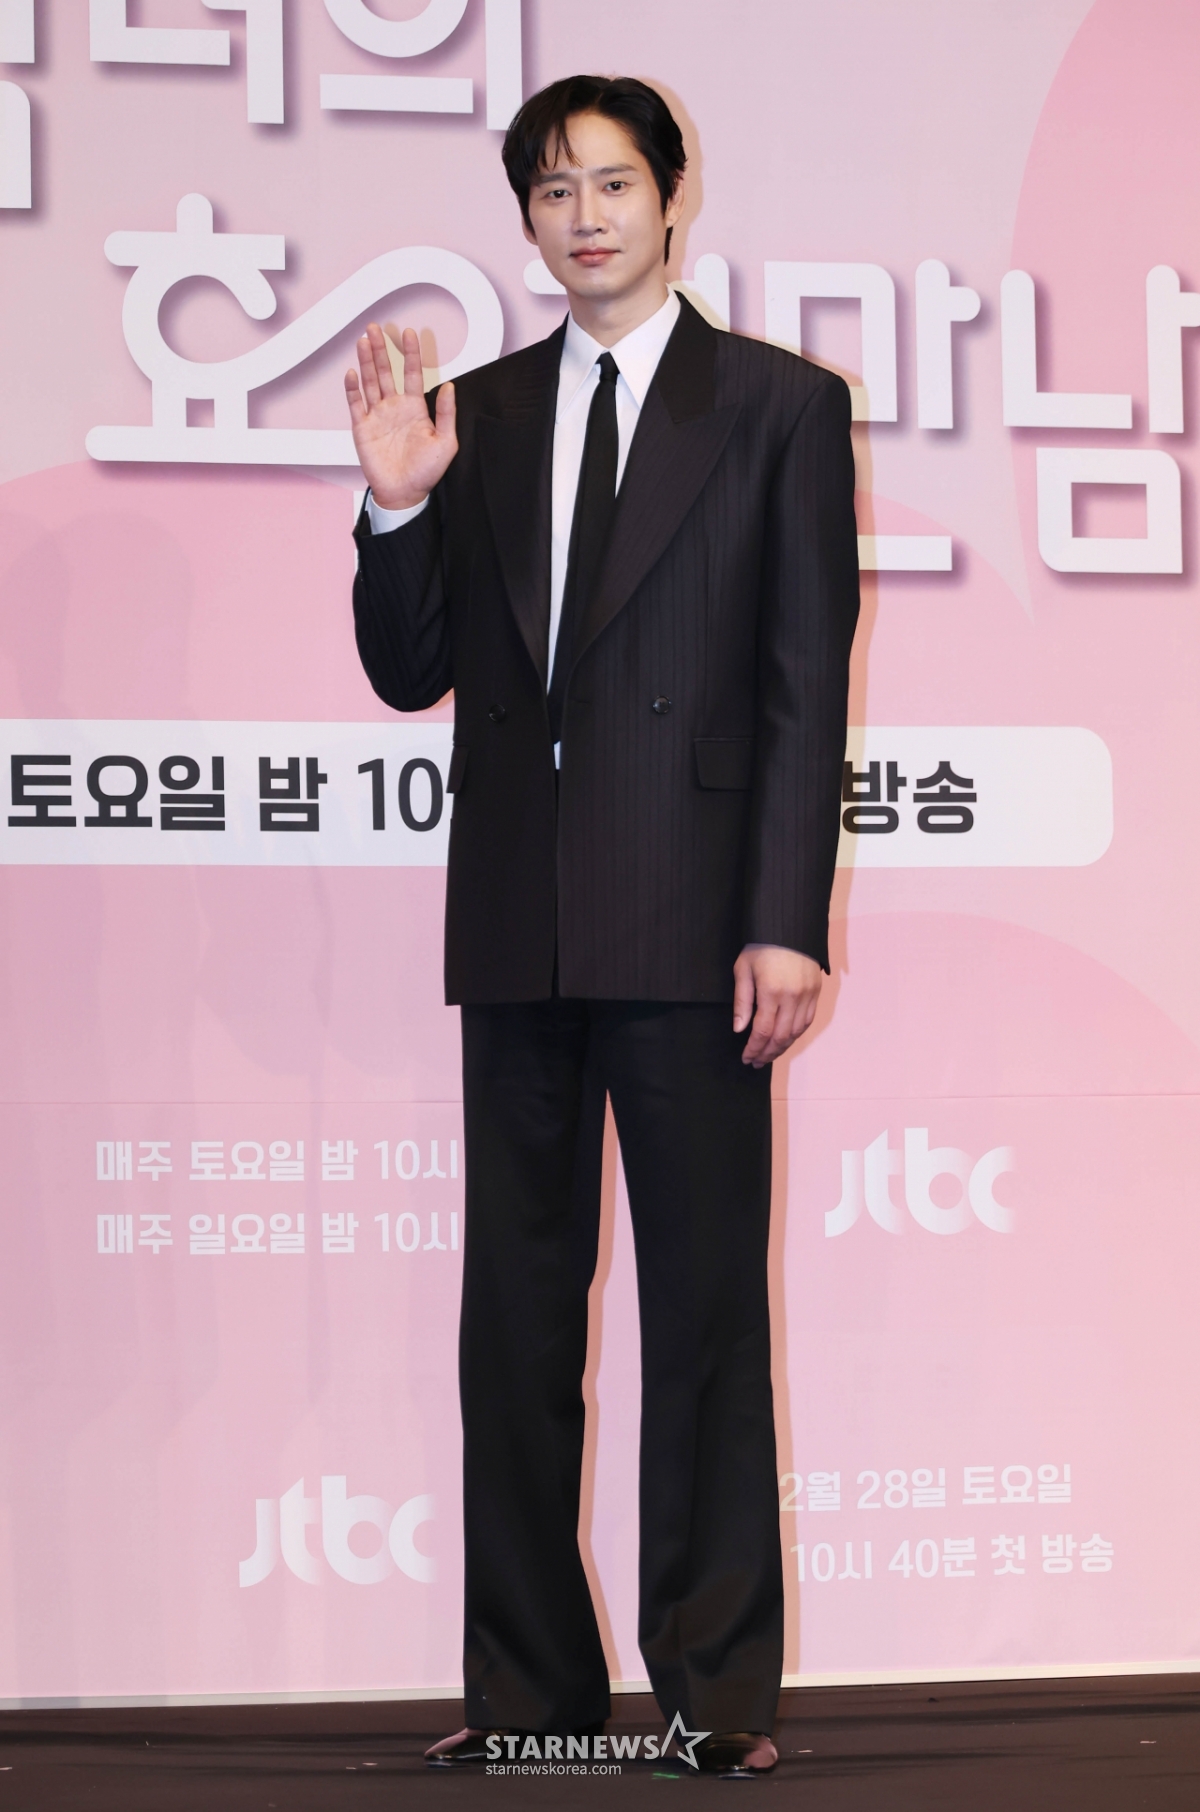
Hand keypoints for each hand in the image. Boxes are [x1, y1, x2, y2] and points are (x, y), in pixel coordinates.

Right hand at [344, 323, 457, 509]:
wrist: (405, 493)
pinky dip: (353, 389)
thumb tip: (449, 386)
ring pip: (369, 382)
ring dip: (366, 361)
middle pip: (385, 371)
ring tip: (363, 341)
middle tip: (375, 327)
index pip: (411, 373)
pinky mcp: (362, 428)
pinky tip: (353, 373)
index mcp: (414, 408)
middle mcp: (394, 407)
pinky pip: (355, 404)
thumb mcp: (446, 442)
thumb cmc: (426, 472)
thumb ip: (446, 414)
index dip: (410, 353)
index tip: (410, 332)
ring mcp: (376, 416)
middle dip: (381, 349)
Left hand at [733, 944, 822, 1066]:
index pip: (763, 1031)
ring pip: (796, 1032)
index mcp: (772, 991)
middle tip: (756, 1062)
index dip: (754, 1048)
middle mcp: (793, 996)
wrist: (789, 926)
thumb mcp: (743, 969)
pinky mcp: (816, 991)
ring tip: (768, 1054)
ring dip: (782, 1047)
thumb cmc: (760, 946)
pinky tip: (785, 1039)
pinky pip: (807, 1021)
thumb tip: (740, 1029)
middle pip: (781, 1036)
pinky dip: (796, 1034)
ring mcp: (807, 995)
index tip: (746, 1058)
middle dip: (767, 1053)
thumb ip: (742, 1002)